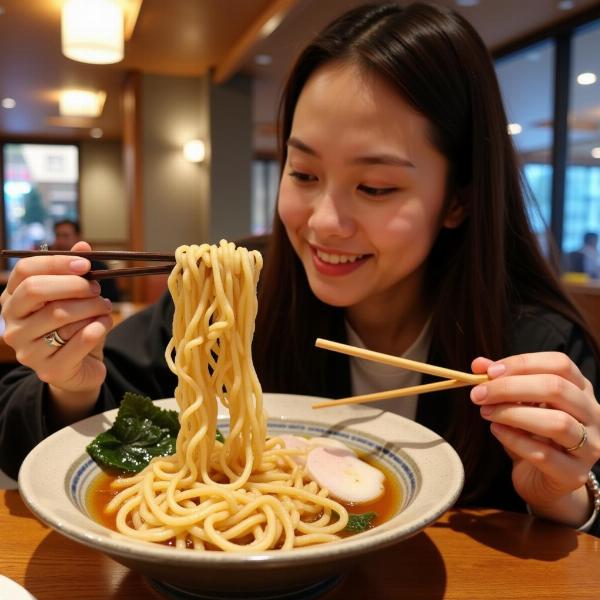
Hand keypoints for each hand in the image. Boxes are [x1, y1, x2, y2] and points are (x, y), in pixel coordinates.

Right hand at [0, 241, 112, 398]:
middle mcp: (12, 324)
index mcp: (13, 300)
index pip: (25, 271)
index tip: (85, 264)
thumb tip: (83, 246)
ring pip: (60, 315)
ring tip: (105, 308)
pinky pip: (77, 341)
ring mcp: (26, 350)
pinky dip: (97, 328)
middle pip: (36, 290)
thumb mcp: (75, 298)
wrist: (80, 368)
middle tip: (96, 289)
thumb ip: (77, 273)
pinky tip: (104, 324)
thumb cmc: (74, 327)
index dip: (57, 263)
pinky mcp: (48, 370)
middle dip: (74, 285)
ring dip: (91, 307)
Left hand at [471, 352, 599, 526]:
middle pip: (557, 388)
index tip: (489, 372)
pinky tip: (496, 430)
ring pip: (557, 422)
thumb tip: (478, 364)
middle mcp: (593, 414)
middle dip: (511, 387)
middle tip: (479, 394)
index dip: (523, 363)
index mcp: (581, 389)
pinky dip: (515, 439)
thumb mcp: (517, 404)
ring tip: (486, 412)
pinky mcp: (575, 474)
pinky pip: (544, 454)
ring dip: (513, 413)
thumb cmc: (531, 435)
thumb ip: (501, 382)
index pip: (560, 364)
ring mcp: (590, 445)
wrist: (541, 479)